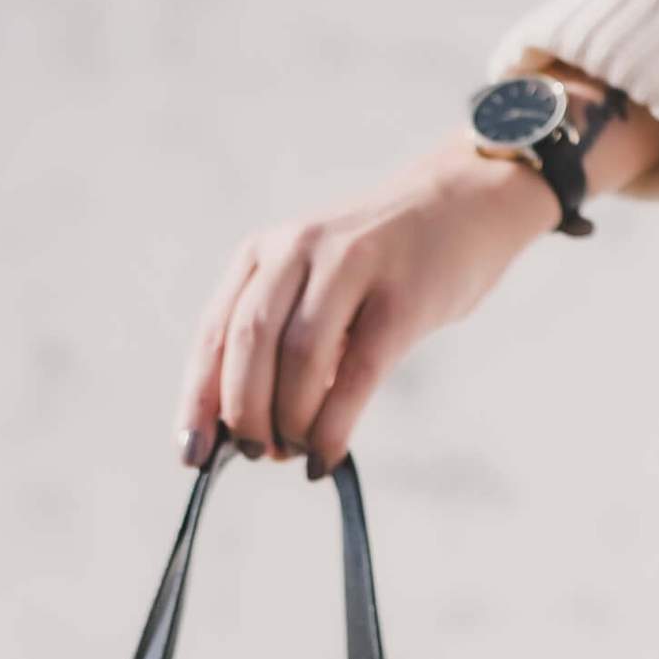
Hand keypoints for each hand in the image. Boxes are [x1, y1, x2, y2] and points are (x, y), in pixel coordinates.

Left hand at [175, 92, 658, 475]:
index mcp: (265, 252)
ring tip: (297, 453)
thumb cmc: (383, 264)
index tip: (192, 454)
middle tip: (259, 454)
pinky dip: (334, 427)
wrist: (467, 201)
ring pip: (298, 359)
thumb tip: (239, 431)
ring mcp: (352, 267)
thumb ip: (278, 339)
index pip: (215, 332)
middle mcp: (299, 249)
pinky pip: (355, 375)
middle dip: (245, 414)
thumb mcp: (315, 282)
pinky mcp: (401, 298)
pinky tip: (327, 456)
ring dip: (290, 422)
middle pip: (248, 344)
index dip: (198, 399)